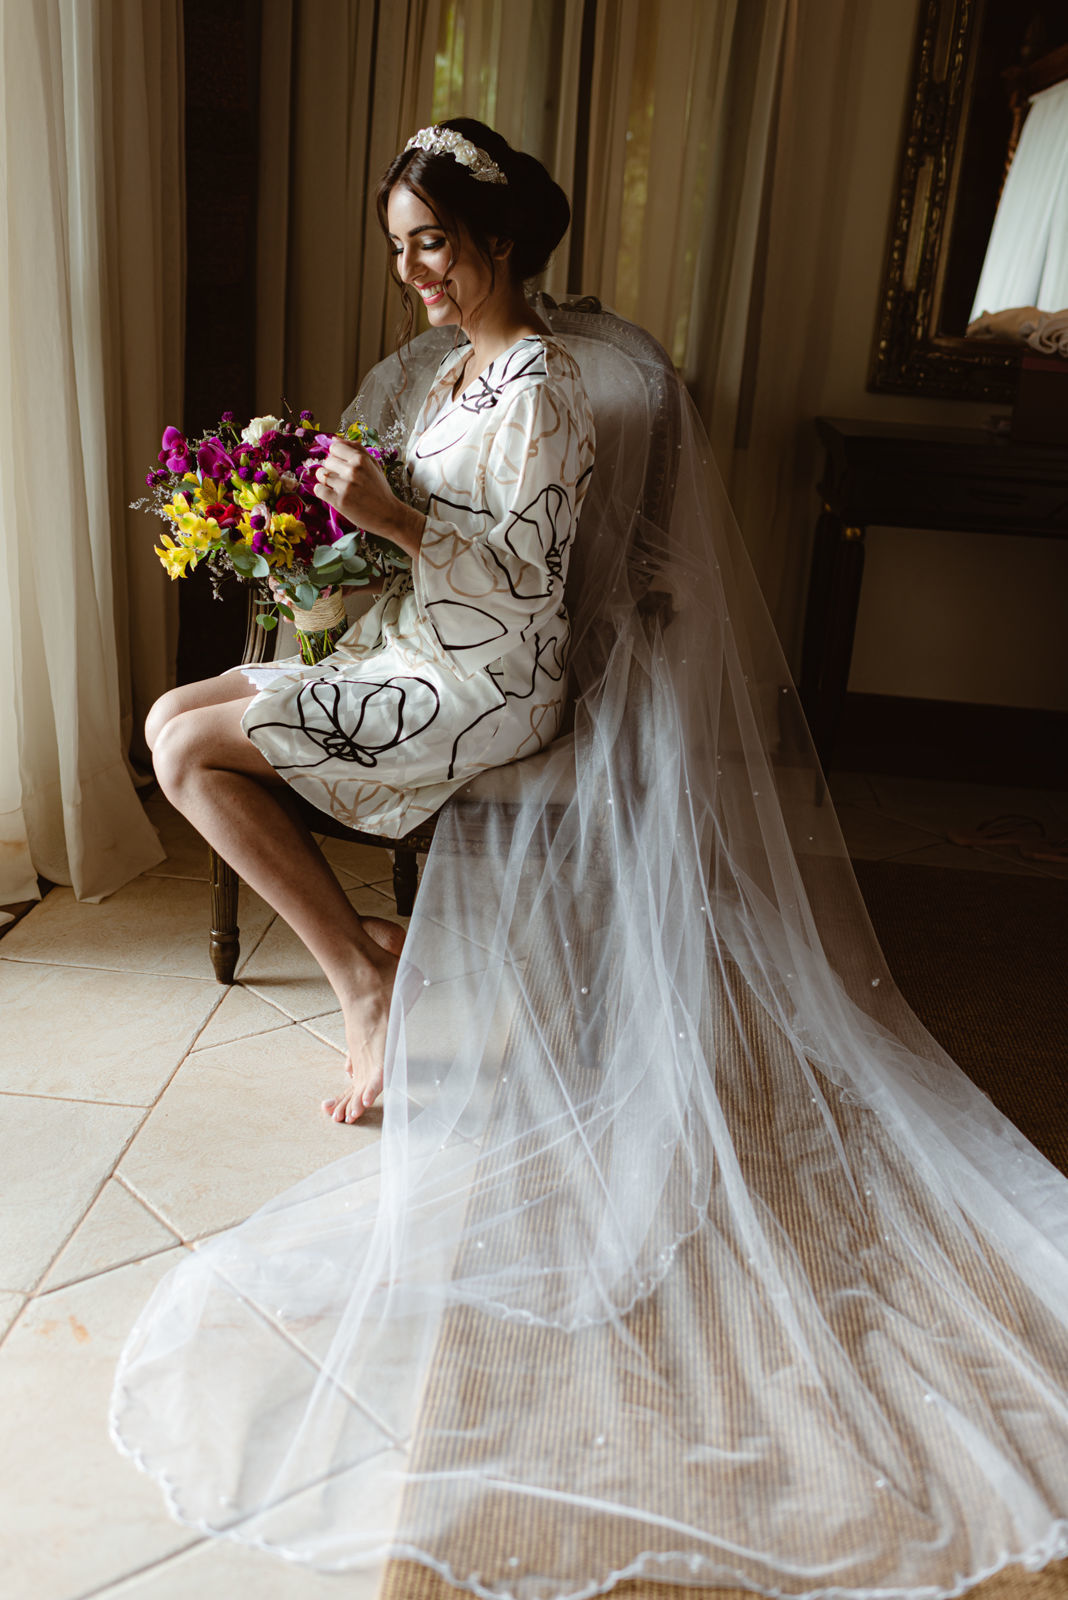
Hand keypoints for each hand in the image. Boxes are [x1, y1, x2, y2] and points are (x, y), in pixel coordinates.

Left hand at [313, 439, 424, 556]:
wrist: (389, 515)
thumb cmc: (380, 490)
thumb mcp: (373, 465)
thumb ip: (355, 449)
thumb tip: (334, 439)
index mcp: (361, 459)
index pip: (334, 448)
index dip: (336, 456)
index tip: (342, 466)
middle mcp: (353, 470)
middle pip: (326, 461)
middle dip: (332, 469)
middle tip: (343, 480)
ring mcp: (345, 486)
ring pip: (321, 475)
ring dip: (326, 481)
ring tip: (338, 488)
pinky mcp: (340, 501)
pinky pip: (318, 489)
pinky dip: (322, 492)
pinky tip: (333, 495)